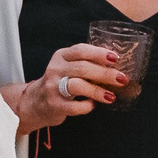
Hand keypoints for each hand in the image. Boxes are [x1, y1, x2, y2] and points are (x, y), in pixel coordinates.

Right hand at [11, 44, 125, 136]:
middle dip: (105, 74)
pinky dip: (87, 106)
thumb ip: (86, 63)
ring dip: (97, 91)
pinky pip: (74, 106)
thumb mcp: (68, 66)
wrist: (35, 102)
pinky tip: (92, 105)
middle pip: (83, 68)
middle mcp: (56, 69)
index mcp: (61, 56)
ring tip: (111, 96)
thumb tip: (115, 64)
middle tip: (121, 79)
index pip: (81, 50)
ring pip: (78, 86)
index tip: (116, 58)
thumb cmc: (59, 82)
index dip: (99, 53)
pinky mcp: (54, 105)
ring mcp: (53, 87)